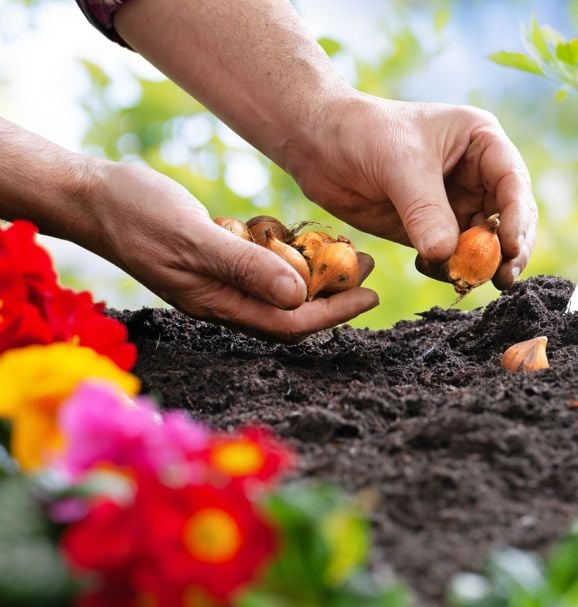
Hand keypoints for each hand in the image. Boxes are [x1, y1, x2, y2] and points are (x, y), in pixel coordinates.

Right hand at [87, 162, 378, 342]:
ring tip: (347, 250)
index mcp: (217, 304)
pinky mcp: (211, 258)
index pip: (290, 324)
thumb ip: (246, 266)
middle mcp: (220, 299)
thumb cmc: (136, 213)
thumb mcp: (195, 237)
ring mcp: (214, 280)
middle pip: (290, 310)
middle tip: (369, 265)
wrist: (89, 195)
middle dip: (334, 293)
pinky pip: (258, 266)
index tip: (372, 295)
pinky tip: (301, 235)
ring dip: (315, 272)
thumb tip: (299, 297)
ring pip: (277, 287)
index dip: (335, 313)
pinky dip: (285, 254)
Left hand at [282, 95, 537, 289]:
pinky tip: (429, 268)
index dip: (517, 217)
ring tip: (463, 280)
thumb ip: (425, 211)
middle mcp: (477, 174)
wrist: (315, 143)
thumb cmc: (361, 132)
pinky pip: (452, 257)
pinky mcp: (432, 228)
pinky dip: (448, 269)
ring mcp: (456, 203)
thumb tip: (447, 256)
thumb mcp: (399, 165)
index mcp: (481, 142)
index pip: (513, 183)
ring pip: (484, 243)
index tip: (511, 249)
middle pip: (509, 218)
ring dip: (478, 265)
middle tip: (501, 279)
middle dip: (508, 250)